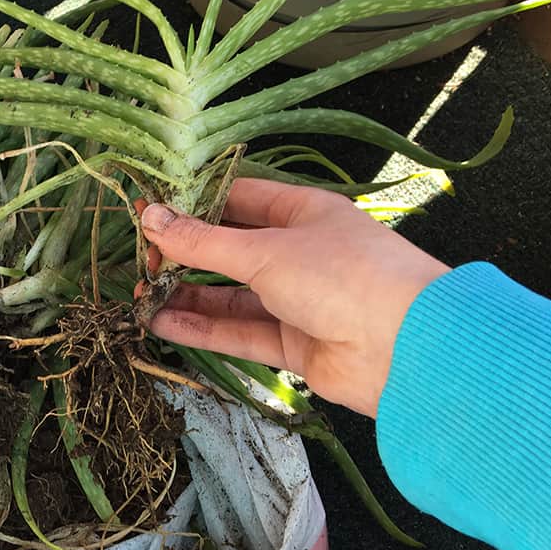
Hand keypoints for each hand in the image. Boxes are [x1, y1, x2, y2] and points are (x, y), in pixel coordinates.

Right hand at [139, 178, 449, 416]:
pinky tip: (163, 324)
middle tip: (142, 262)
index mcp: (301, 213)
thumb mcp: (265, 251)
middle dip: (185, 256)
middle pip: (230, 250)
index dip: (192, 206)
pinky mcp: (295, 344)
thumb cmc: (342, 276)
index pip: (236, 200)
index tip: (147, 214)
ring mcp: (297, 300)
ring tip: (142, 296)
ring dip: (188, 295)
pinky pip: (240, 332)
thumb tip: (149, 216)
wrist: (408, 350)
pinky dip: (203, 329)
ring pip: (231, 296)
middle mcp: (299, 253)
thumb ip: (203, 242)